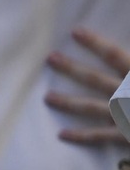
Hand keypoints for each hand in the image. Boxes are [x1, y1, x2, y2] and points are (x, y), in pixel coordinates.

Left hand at [47, 28, 129, 145]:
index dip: (95, 44)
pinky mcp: (128, 136)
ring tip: (46, 97)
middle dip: (72, 69)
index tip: (75, 32)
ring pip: (92, 108)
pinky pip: (102, 137)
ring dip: (68, 102)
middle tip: (50, 58)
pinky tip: (62, 134)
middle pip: (96, 79)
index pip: (116, 55)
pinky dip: (82, 136)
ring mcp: (127, 116)